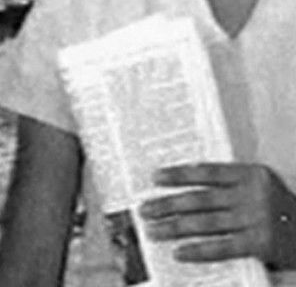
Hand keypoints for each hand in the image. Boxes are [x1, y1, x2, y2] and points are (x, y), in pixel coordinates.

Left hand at [139, 163, 295, 267]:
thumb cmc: (279, 207)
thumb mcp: (259, 186)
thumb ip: (230, 185)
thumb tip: (184, 190)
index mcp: (250, 174)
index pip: (206, 172)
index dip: (179, 175)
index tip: (155, 177)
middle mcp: (252, 194)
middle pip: (200, 198)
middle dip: (168, 204)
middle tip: (144, 208)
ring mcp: (257, 220)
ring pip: (206, 223)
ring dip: (175, 227)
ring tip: (153, 229)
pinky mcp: (261, 245)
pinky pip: (223, 247)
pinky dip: (199, 250)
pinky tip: (179, 252)